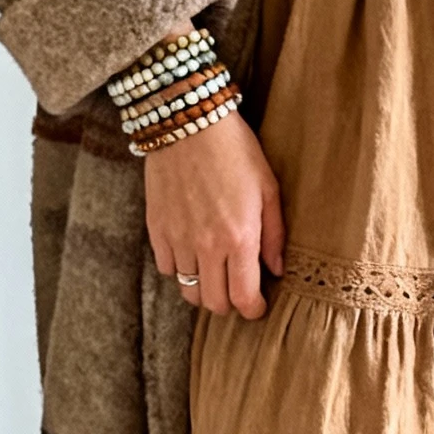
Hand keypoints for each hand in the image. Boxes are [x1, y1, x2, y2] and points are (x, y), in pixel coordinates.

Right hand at [144, 111, 285, 318]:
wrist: (188, 123)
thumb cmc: (235, 151)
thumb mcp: (268, 188)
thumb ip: (275, 234)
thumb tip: (277, 269)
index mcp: (240, 238)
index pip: (243, 299)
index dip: (253, 310)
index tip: (257, 306)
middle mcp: (207, 246)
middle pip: (213, 303)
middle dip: (228, 304)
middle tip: (237, 290)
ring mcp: (178, 239)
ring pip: (187, 290)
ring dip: (203, 289)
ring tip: (215, 274)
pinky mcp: (156, 229)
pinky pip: (166, 268)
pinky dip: (180, 269)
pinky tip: (192, 252)